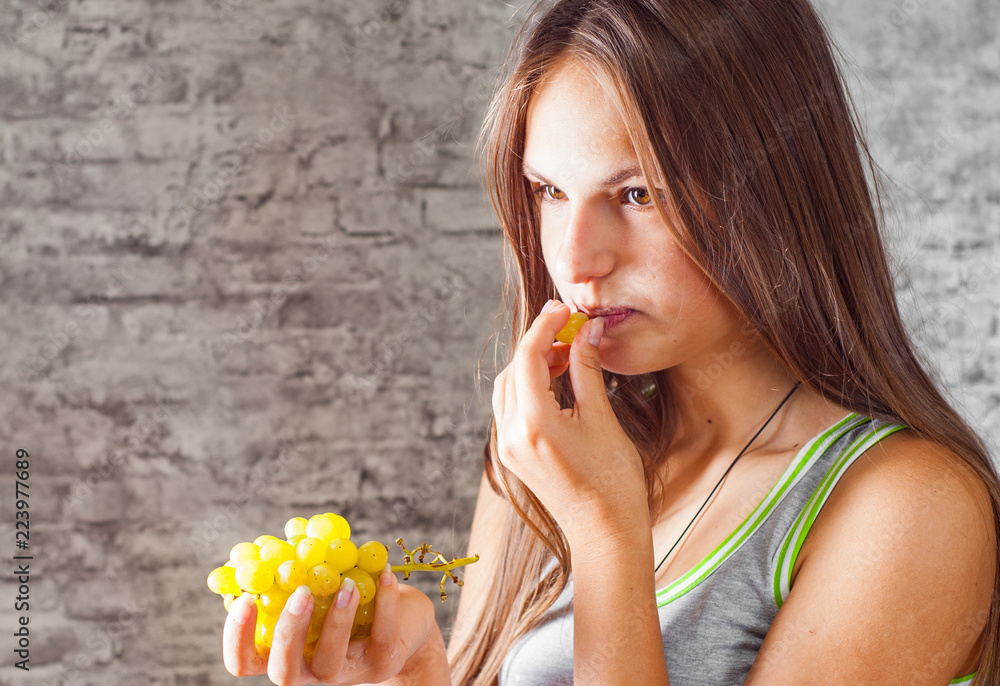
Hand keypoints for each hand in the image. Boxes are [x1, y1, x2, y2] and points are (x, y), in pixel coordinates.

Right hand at [223, 568, 436, 684]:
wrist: (404, 618)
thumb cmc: (348, 597)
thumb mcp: (319, 583)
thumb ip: (293, 571)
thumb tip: (270, 541)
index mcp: (285, 652)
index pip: (243, 663)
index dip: (237, 638)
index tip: (246, 598)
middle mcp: (310, 671)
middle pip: (283, 672)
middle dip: (288, 632)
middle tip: (301, 592)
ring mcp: (346, 673)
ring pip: (330, 661)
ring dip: (336, 619)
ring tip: (347, 582)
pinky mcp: (381, 664)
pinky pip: (381, 636)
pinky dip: (383, 601)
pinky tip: (383, 573)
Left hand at [491, 299, 647, 540]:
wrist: (604, 533)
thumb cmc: (612, 480)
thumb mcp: (601, 418)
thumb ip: (587, 369)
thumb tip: (587, 330)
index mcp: (532, 424)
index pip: (528, 356)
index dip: (546, 326)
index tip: (565, 309)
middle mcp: (510, 435)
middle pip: (513, 369)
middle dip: (538, 343)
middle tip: (570, 329)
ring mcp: (506, 448)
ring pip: (508, 388)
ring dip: (531, 365)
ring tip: (566, 354)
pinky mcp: (511, 456)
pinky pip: (510, 409)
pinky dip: (528, 388)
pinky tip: (555, 382)